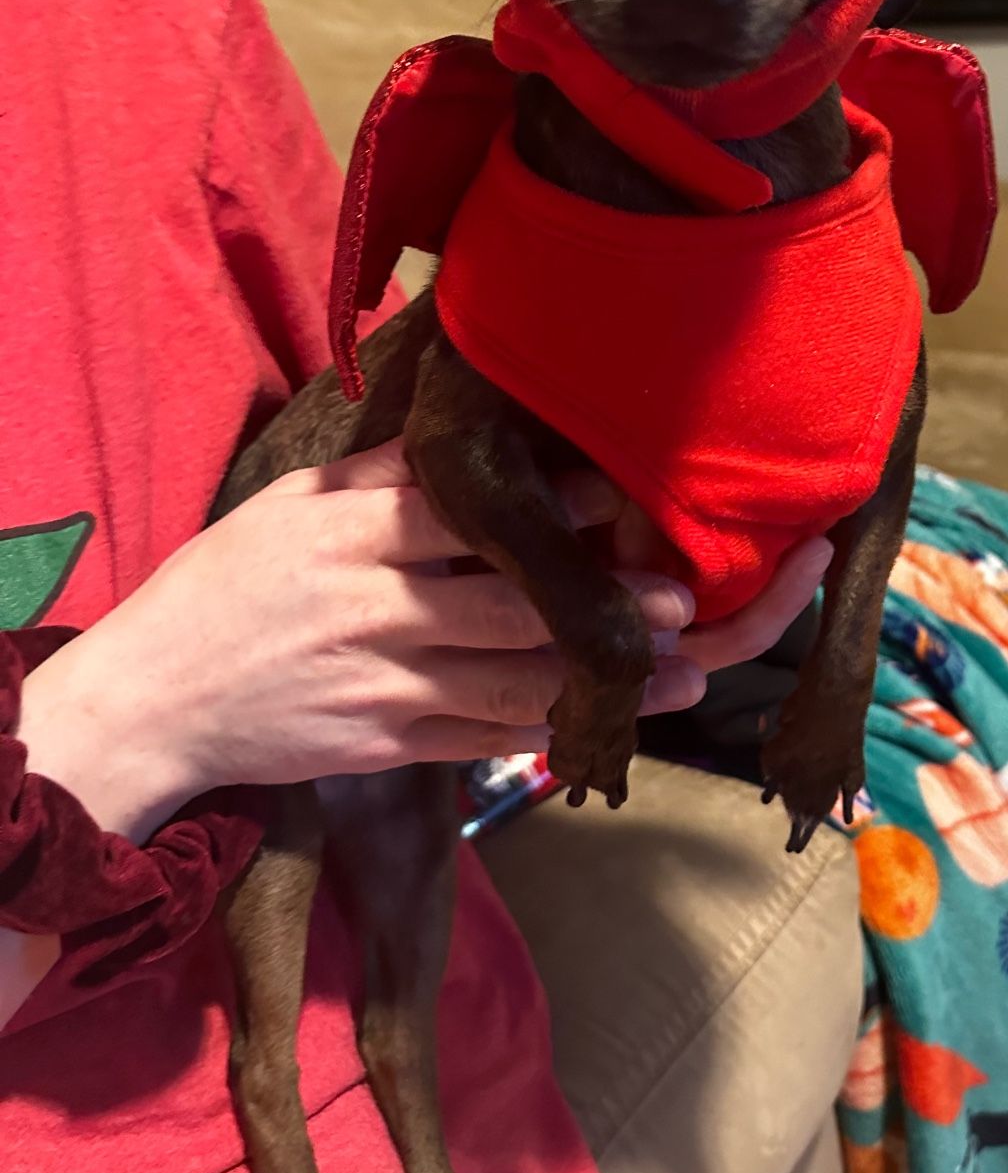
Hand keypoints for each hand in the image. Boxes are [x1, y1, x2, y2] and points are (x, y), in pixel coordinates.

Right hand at [18, 442, 829, 842]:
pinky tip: (610, 723)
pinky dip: (551, 730)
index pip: (468, 512)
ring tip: (682, 671)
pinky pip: (482, 738)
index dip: (555, 508)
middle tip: (684, 597)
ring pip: (512, 680)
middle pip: (508, 602)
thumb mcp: (291, 504)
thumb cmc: (226, 584)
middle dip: (603, 603)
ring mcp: (384, 683)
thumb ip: (381, 473)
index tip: (630, 495)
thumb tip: (465, 427)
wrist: (158, 698)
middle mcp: (375, 606)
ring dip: (604, 678)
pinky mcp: (387, 744)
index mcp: (353, 531)